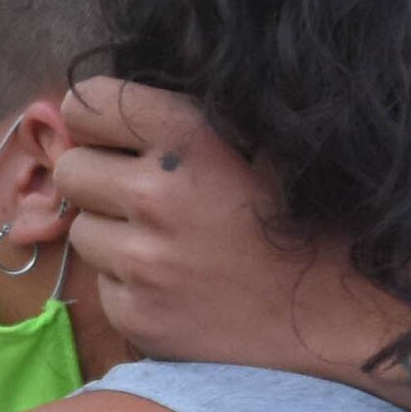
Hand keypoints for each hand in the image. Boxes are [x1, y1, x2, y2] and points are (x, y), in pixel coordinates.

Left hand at [48, 78, 410, 378]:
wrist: (338, 320)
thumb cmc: (308, 221)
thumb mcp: (266, 142)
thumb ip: (197, 113)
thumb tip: (128, 91)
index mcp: (188, 138)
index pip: (86, 104)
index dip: (96, 118)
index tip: (113, 134)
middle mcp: (156, 196)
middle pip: (71, 168)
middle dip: (99, 176)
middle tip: (144, 193)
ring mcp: (142, 262)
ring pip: (82, 230)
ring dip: (113, 232)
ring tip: (171, 242)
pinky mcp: (135, 314)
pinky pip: (104, 284)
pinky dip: (130, 283)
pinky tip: (179, 284)